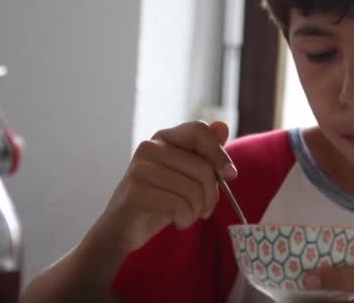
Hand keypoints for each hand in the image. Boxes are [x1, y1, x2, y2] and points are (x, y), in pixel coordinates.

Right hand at [89, 121, 236, 254]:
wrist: (123, 229)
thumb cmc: (159, 200)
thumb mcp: (186, 176)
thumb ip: (204, 153)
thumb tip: (222, 126)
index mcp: (164, 138)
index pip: (199, 130)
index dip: (219, 153)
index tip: (230, 176)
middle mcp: (150, 147)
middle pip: (203, 167)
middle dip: (211, 195)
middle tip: (206, 209)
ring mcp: (140, 168)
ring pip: (193, 189)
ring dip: (197, 211)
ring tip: (188, 216)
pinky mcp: (136, 191)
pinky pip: (179, 204)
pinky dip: (185, 218)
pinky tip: (178, 221)